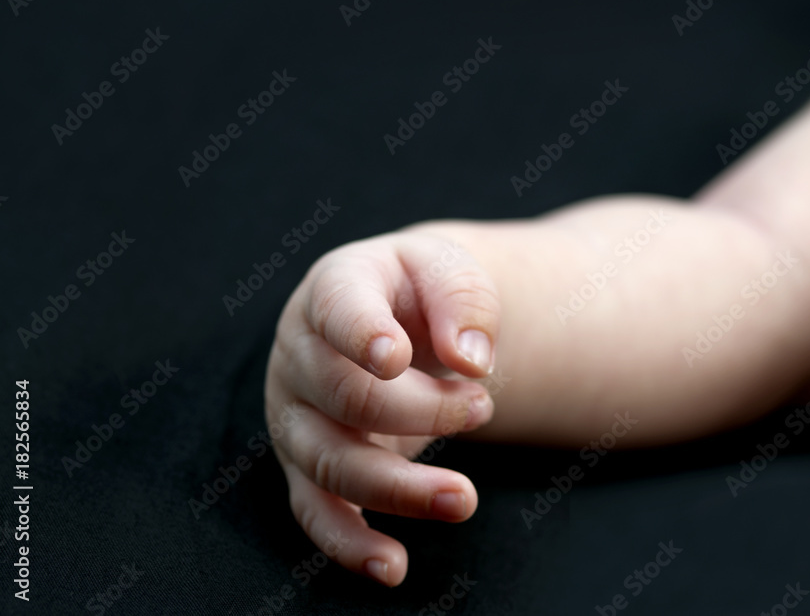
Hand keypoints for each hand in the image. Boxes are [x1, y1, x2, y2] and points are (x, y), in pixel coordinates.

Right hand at [264, 228, 499, 585]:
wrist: (405, 317)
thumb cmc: (425, 291)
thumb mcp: (452, 272)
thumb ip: (465, 302)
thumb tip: (472, 360)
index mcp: (334, 289)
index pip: (337, 310)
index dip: (361, 334)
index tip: (397, 357)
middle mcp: (300, 354)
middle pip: (345, 396)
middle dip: (423, 410)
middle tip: (483, 405)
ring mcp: (298, 415)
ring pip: (332, 464)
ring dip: (399, 487)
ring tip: (462, 498)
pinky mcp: (308, 467)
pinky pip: (317, 513)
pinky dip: (350, 546)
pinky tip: (392, 567)